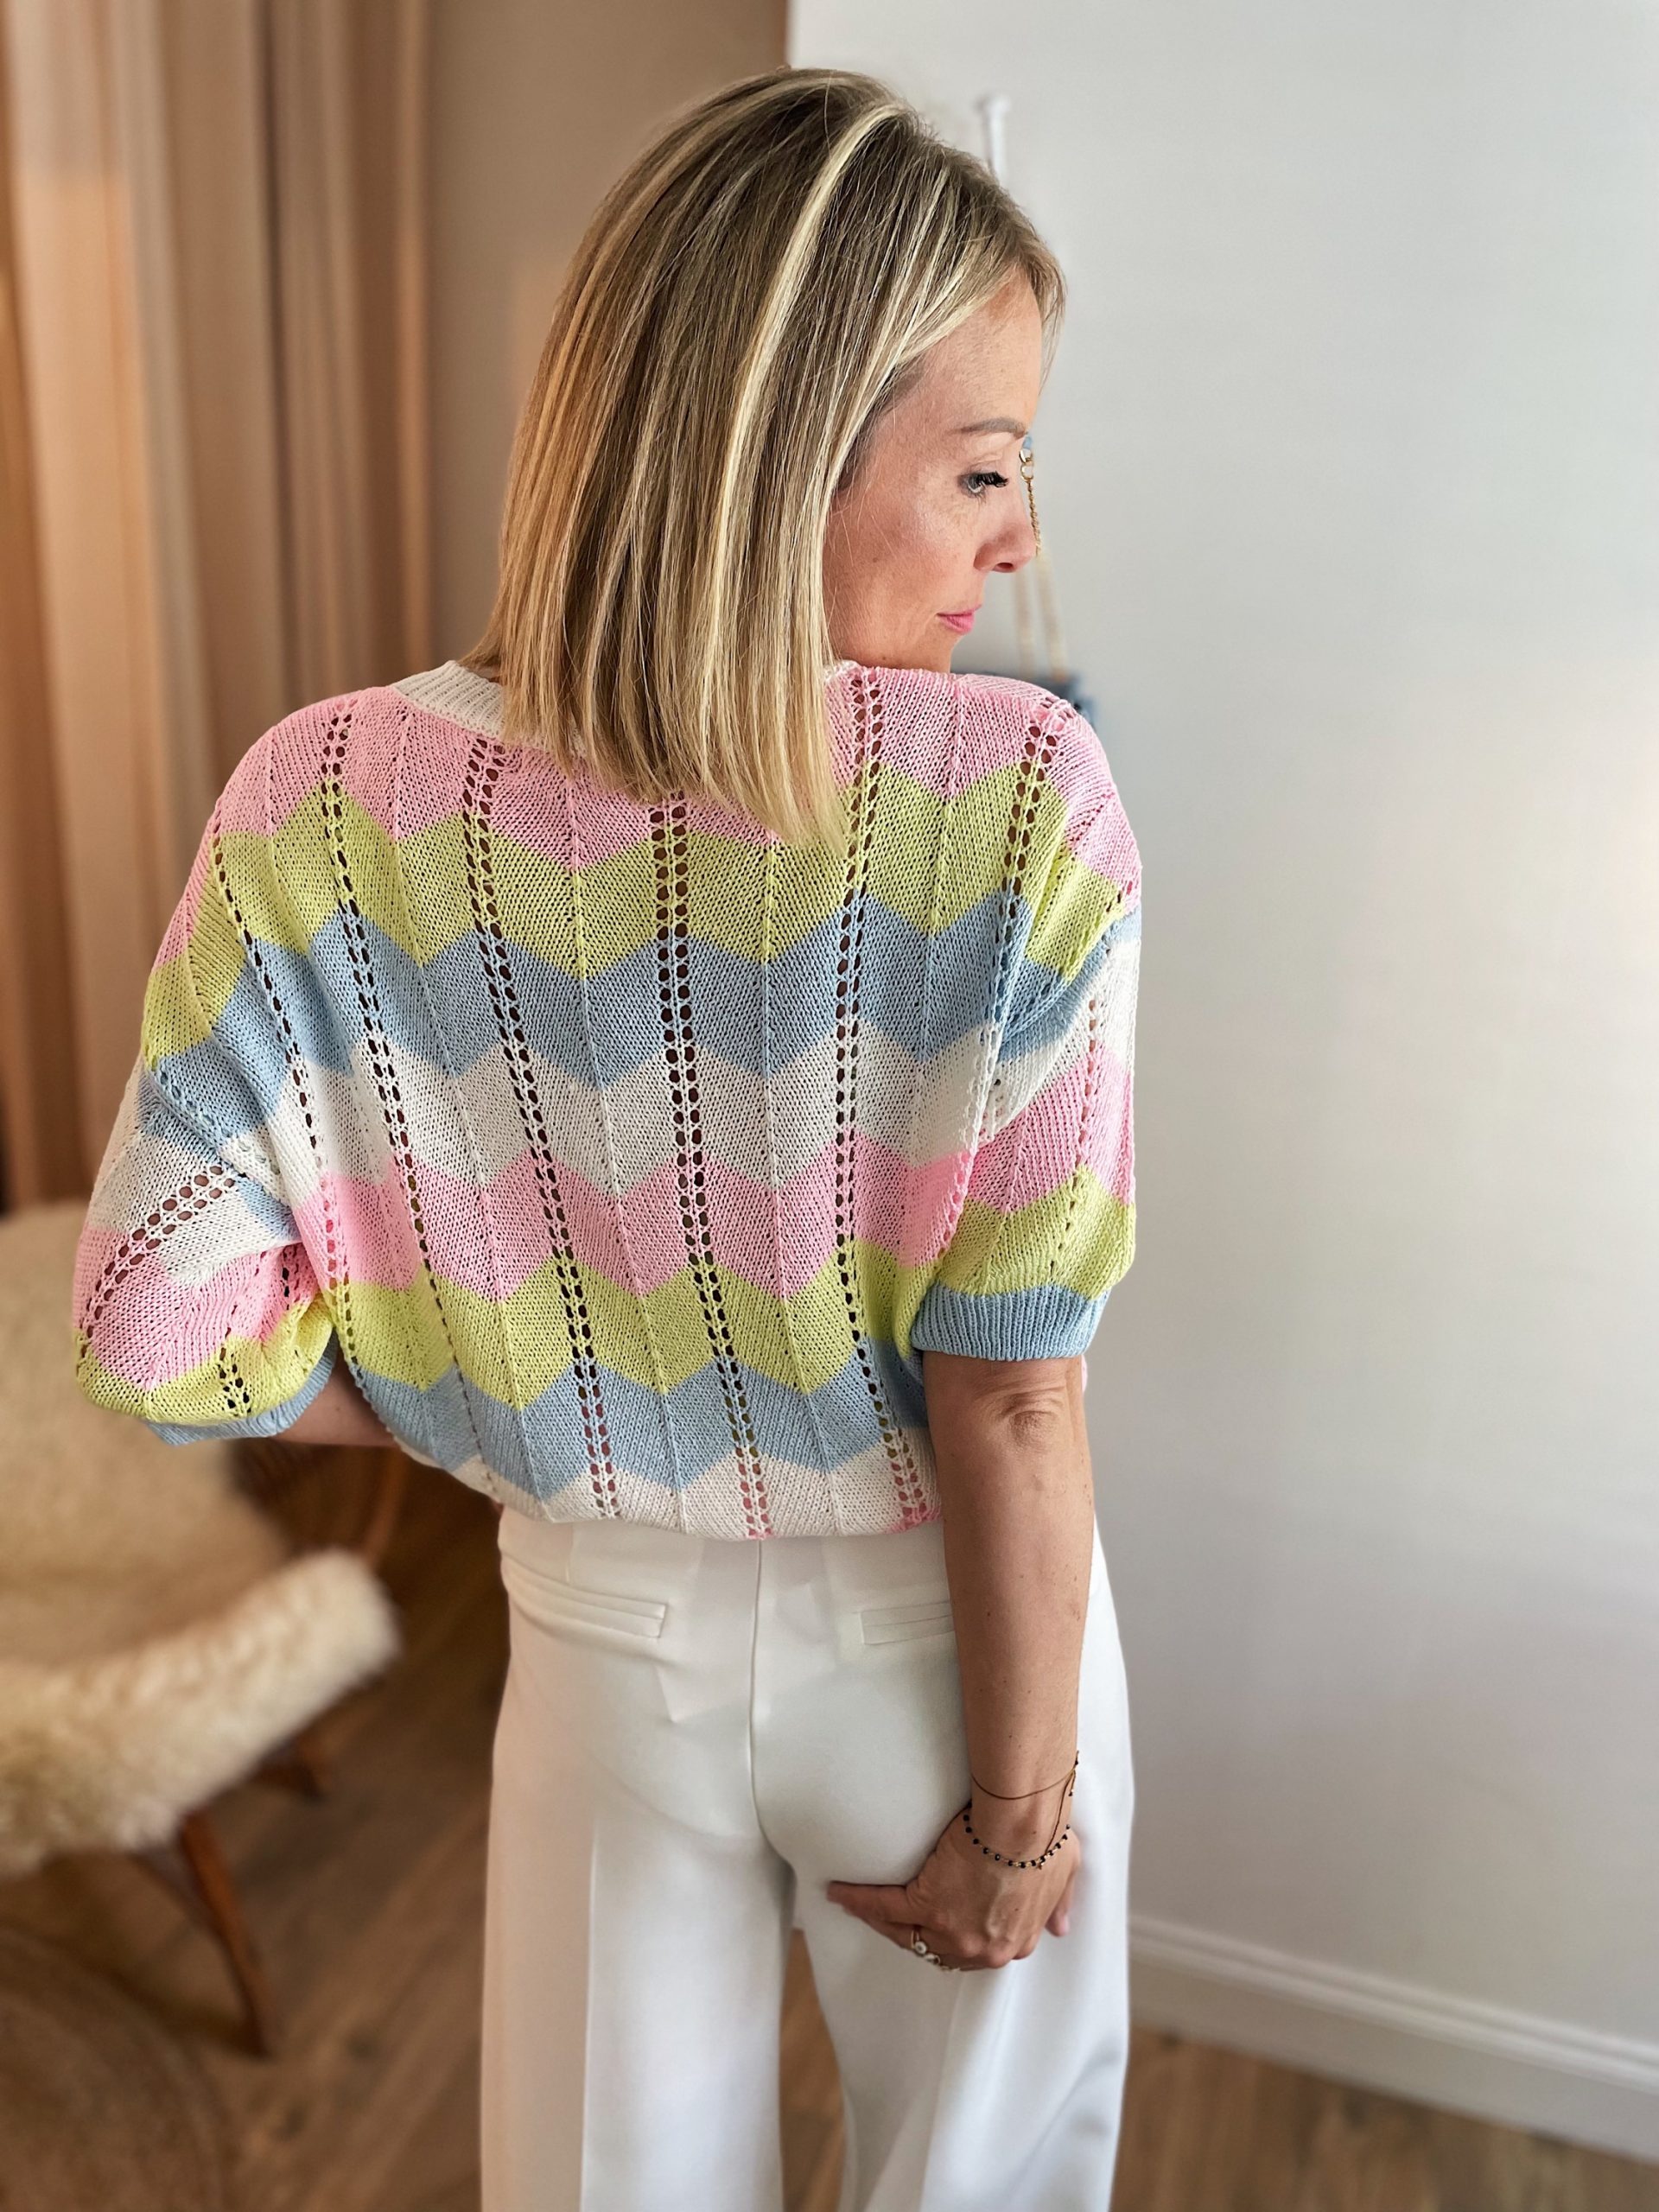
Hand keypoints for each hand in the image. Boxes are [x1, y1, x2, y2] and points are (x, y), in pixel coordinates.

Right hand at [825, 1801, 1078, 1971]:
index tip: (938, 1925)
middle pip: (936, 1947)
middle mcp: (981, 1948)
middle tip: (892, 1919)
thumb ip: (1061, 1904)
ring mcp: (952, 1930)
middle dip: (913, 1934)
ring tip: (858, 1904)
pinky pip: (885, 1907)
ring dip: (881, 1920)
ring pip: (906, 1931)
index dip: (953, 1936)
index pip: (973, 1948)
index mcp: (1012, 1941)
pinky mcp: (927, 1904)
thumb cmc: (1046, 1840)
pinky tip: (840, 1892)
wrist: (1024, 1822)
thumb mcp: (1066, 1876)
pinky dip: (860, 1900)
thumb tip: (1060, 1928)